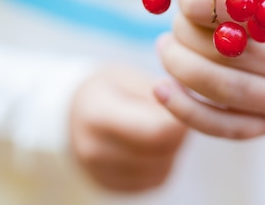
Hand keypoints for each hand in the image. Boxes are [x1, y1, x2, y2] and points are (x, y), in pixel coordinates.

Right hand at [70, 67, 186, 191]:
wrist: (77, 113)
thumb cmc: (109, 88)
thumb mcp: (129, 76)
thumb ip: (158, 91)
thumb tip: (188, 104)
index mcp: (95, 113)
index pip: (156, 131)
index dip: (179, 118)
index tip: (181, 102)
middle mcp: (93, 149)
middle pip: (161, 150)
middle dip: (178, 131)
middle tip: (172, 111)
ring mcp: (100, 173)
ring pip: (163, 167)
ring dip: (173, 148)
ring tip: (160, 125)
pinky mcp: (112, 187)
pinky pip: (157, 180)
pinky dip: (163, 161)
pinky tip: (151, 142)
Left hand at [154, 0, 264, 138]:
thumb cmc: (261, 5)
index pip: (258, 13)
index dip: (215, 6)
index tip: (183, 1)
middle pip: (238, 53)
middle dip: (191, 37)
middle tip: (172, 26)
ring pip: (225, 90)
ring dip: (182, 68)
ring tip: (165, 47)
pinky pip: (219, 125)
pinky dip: (184, 108)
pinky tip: (161, 88)